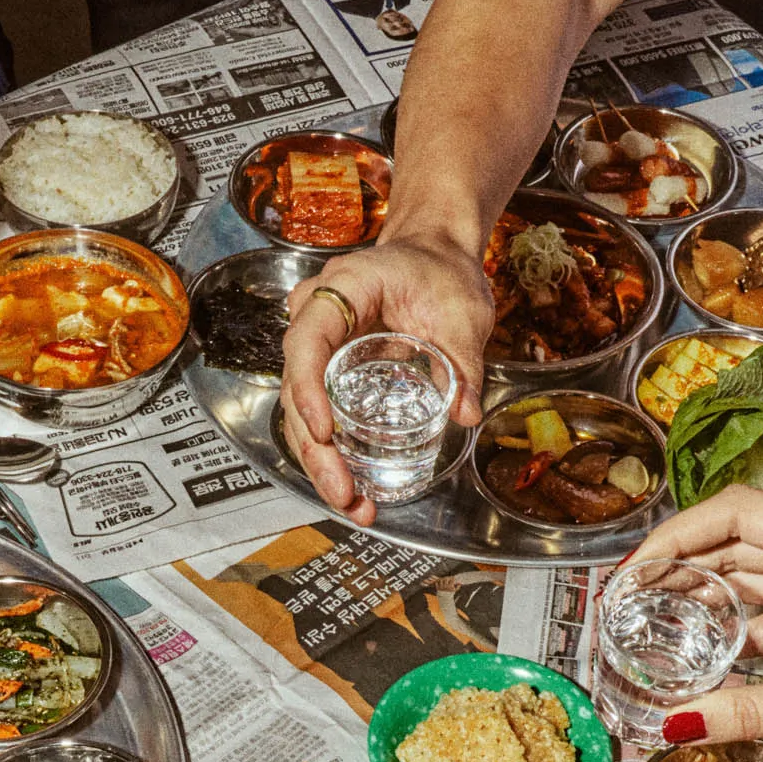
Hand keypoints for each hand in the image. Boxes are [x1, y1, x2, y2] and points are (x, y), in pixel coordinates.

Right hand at [278, 231, 493, 524]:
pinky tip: (354, 489)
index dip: (308, 389)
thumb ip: (463, 360)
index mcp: (343, 288)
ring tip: (352, 504)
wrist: (433, 257)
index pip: (307, 341)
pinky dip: (333, 454)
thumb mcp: (462, 312)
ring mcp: (318, 346)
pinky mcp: (329, 372)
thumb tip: (465, 410)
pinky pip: (319, 415)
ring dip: (321, 463)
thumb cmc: (440, 272)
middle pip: (297, 390)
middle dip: (316, 449)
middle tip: (342, 491)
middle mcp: (317, 317)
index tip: (324, 430)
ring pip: (302, 412)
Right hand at [629, 485, 762, 761]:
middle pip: (742, 540)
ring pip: (759, 576)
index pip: (738, 513)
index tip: (633, 568)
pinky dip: (744, 632)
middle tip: (628, 600)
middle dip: (682, 566)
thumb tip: (679, 723)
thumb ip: (751, 710)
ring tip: (653, 622)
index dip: (676, 535)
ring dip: (709, 599)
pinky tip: (709, 655)